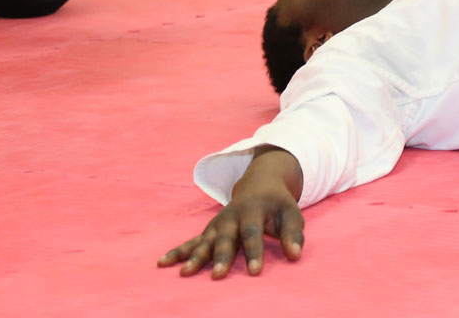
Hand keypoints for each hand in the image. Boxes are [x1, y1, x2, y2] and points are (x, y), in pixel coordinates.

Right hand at [157, 148, 304, 278]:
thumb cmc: (278, 204)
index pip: (253, 232)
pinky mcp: (209, 230)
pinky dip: (178, 252)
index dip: (254, 252)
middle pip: (226, 238)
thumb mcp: (292, 213)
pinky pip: (191, 241)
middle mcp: (231, 216)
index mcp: (253, 209)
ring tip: (185, 273)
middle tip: (218, 276)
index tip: (254, 272)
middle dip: (222, 257)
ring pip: (205, 240)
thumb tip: (295, 255)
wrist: (259, 182)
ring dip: (195, 257)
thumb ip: (293, 233)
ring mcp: (218, 223)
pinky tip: (163, 262)